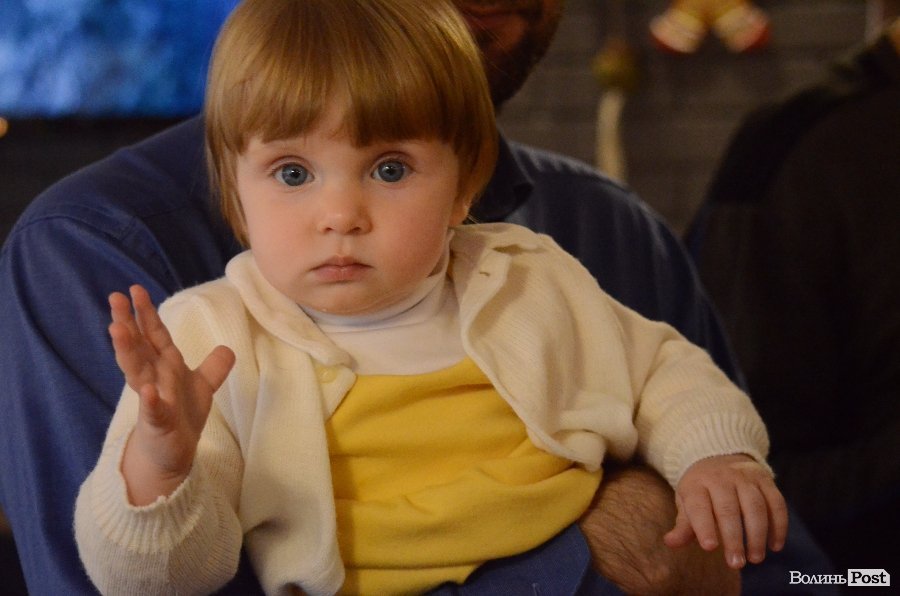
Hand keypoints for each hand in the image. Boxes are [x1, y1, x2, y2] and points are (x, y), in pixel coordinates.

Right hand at [109, 285, 234, 504]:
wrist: (174, 454)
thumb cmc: (182, 417)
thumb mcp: (203, 388)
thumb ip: (213, 367)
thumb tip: (227, 349)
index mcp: (164, 366)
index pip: (154, 335)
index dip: (146, 313)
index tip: (135, 290)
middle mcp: (154, 378)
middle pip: (138, 346)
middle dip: (127, 322)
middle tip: (114, 298)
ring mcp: (152, 400)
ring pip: (136, 371)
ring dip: (127, 350)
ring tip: (117, 329)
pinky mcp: (157, 423)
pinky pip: (153, 410)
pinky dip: (149, 400)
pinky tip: (147, 390)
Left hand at [664, 454, 787, 568]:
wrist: (719, 456)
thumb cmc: (701, 490)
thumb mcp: (687, 502)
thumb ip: (683, 525)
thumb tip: (670, 542)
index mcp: (697, 484)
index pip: (699, 506)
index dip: (704, 526)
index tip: (709, 548)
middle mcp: (721, 477)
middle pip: (728, 509)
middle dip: (733, 539)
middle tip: (736, 564)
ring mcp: (746, 477)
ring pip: (755, 506)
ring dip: (757, 535)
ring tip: (755, 558)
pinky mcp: (766, 480)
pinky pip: (776, 503)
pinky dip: (778, 525)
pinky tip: (775, 545)